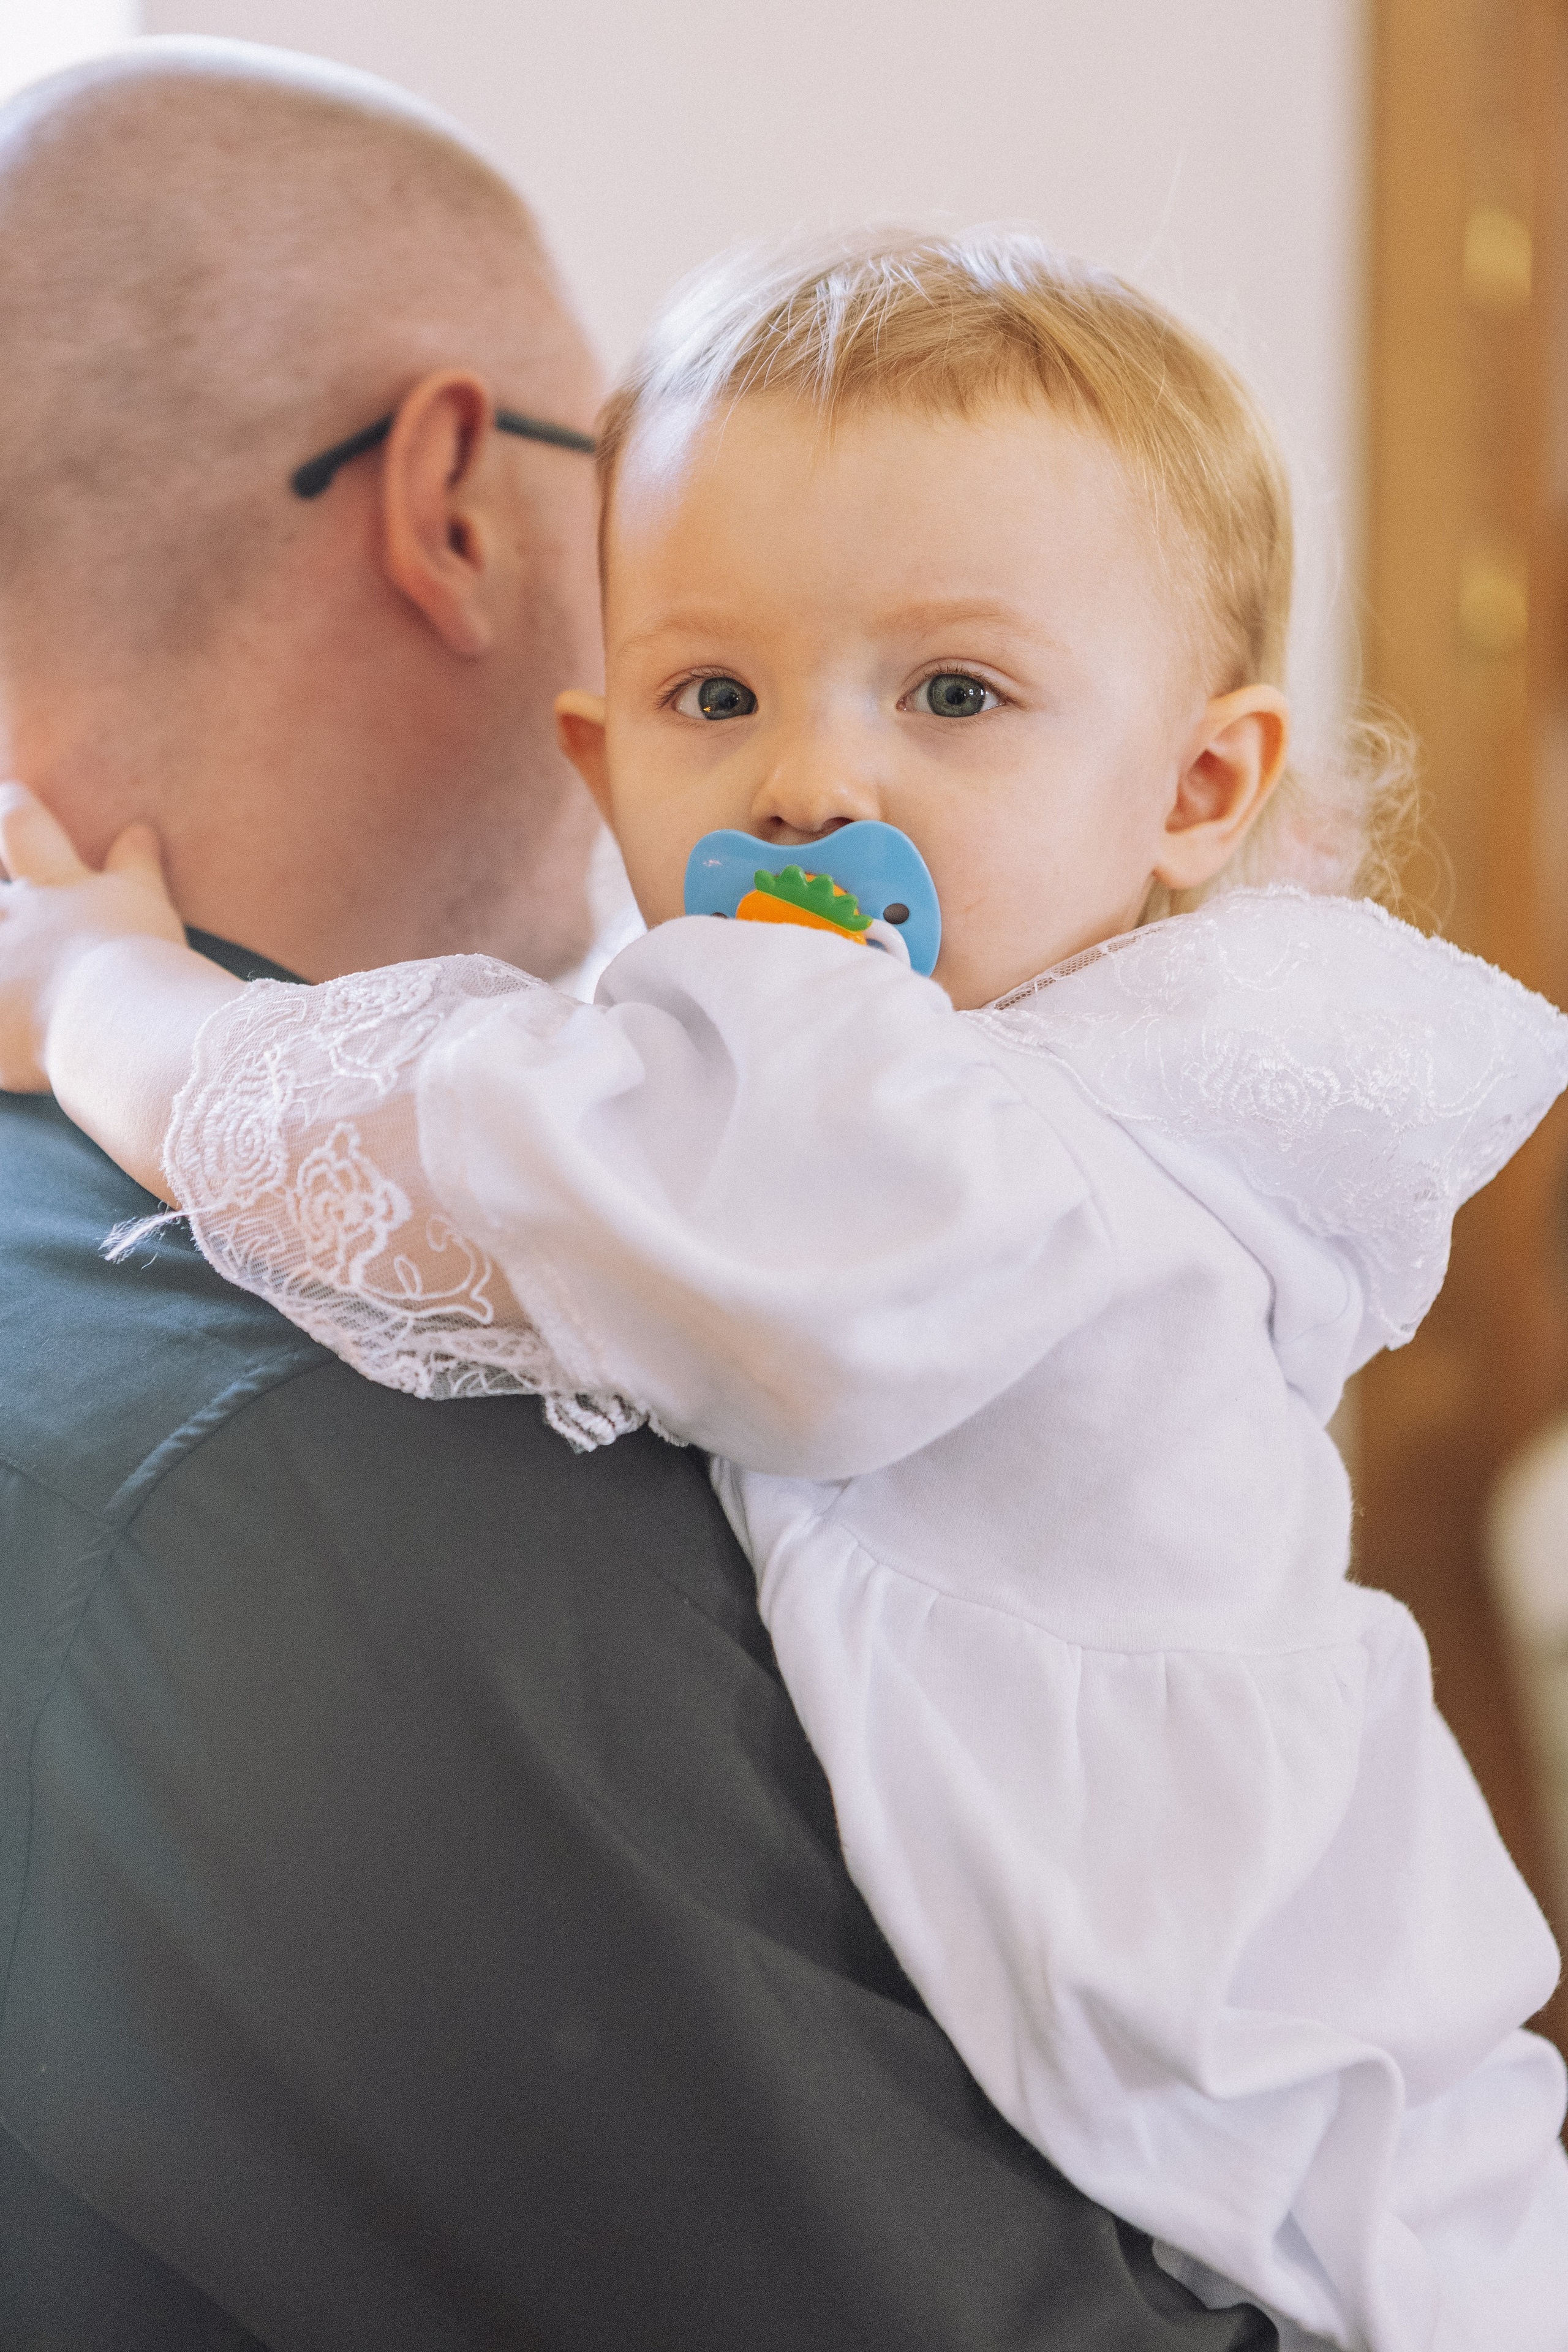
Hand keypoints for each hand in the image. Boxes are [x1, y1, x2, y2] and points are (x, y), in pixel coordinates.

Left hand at [0, 785, 184, 1092]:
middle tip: (18, 913)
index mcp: (51, 884)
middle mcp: (11, 919)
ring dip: (9, 957)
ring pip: (1, 958)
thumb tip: (139, 831)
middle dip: (7, 906)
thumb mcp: (144, 901)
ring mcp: (0, 971)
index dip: (14, 806)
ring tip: (21, 981)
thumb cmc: (140, 955)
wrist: (119, 1026)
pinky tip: (16, 1043)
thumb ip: (135, 865)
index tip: (10, 794)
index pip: (21, 823)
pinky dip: (7, 1038)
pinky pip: (0, 1035)